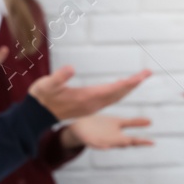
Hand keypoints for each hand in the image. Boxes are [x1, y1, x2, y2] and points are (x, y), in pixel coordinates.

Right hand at [28, 66, 150, 120]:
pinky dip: (119, 92)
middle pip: (118, 93)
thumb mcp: (47, 84)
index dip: (129, 82)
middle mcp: (92, 103)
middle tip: (148, 72)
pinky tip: (121, 86)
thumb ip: (59, 77)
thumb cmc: (41, 97)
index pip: (113, 89)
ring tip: (139, 78)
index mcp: (86, 97)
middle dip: (134, 83)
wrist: (36, 114)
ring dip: (128, 87)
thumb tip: (71, 68)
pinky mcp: (88, 106)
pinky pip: (109, 99)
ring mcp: (90, 106)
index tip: (142, 75)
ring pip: (115, 97)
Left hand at [60, 115, 153, 149]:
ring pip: (109, 144)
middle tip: (138, 143)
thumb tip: (150, 122)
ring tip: (125, 143)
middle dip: (129, 143)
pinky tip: (105, 146)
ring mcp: (100, 141)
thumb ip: (134, 123)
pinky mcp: (89, 140)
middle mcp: (111, 141)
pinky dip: (100, 146)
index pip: (133, 139)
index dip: (142, 141)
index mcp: (119, 136)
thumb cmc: (102, 126)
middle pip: (122, 143)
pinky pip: (94, 143)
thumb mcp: (119, 123)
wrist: (81, 127)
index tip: (153, 142)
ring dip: (116, 144)